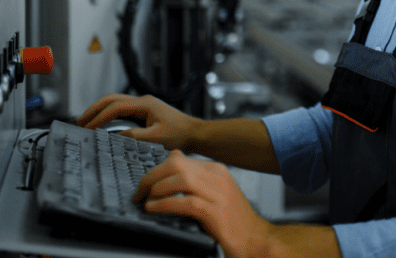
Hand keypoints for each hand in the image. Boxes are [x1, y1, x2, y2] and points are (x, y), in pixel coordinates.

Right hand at [76, 94, 200, 151]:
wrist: (195, 134)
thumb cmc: (180, 135)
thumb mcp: (155, 139)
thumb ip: (134, 137)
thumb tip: (114, 137)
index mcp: (145, 104)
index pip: (115, 107)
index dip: (99, 117)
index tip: (88, 128)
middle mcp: (143, 101)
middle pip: (112, 100)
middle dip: (94, 109)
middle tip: (80, 122)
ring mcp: (144, 106)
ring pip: (116, 103)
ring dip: (100, 111)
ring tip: (86, 122)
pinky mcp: (145, 112)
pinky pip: (122, 110)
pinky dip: (109, 115)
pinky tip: (102, 125)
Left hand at [134, 151, 270, 257]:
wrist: (256, 238)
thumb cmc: (234, 219)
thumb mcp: (215, 191)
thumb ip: (195, 175)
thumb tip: (173, 156)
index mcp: (217, 170)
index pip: (179, 159)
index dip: (156, 170)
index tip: (145, 184)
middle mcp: (218, 177)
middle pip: (177, 165)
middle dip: (152, 177)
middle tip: (140, 192)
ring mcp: (218, 194)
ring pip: (180, 179)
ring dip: (157, 189)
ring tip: (146, 201)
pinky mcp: (215, 212)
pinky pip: (184, 202)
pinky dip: (164, 204)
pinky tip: (154, 209)